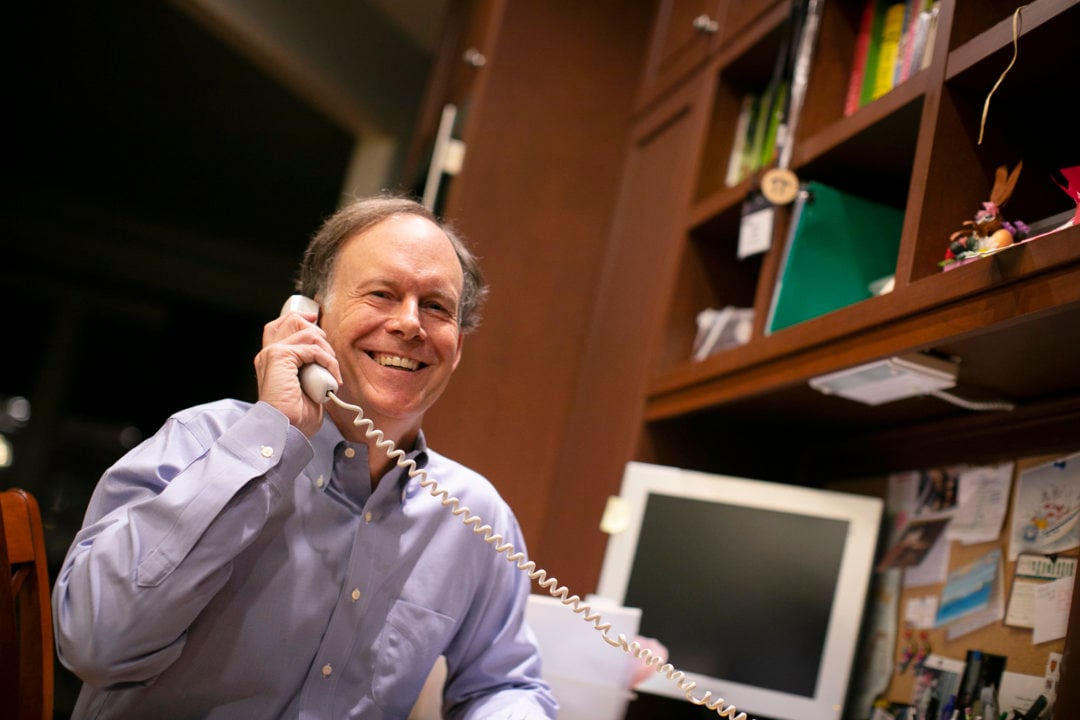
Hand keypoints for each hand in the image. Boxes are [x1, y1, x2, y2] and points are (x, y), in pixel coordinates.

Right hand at [254, 308, 341, 436]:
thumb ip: (308, 365)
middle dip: (319, 335)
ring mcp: (272, 353)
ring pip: (309, 334)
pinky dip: (328, 362)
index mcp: (271, 359)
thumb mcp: (305, 384)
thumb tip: (325, 353)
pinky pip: (314, 349)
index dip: (301, 319)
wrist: (286, 430)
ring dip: (328, 353)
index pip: (282, 325)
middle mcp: (268, 353)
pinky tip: (332, 378)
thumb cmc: (296, 415)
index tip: (318, 325)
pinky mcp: (280, 356)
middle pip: (293, 320)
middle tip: (329, 361)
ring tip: (331, 374)